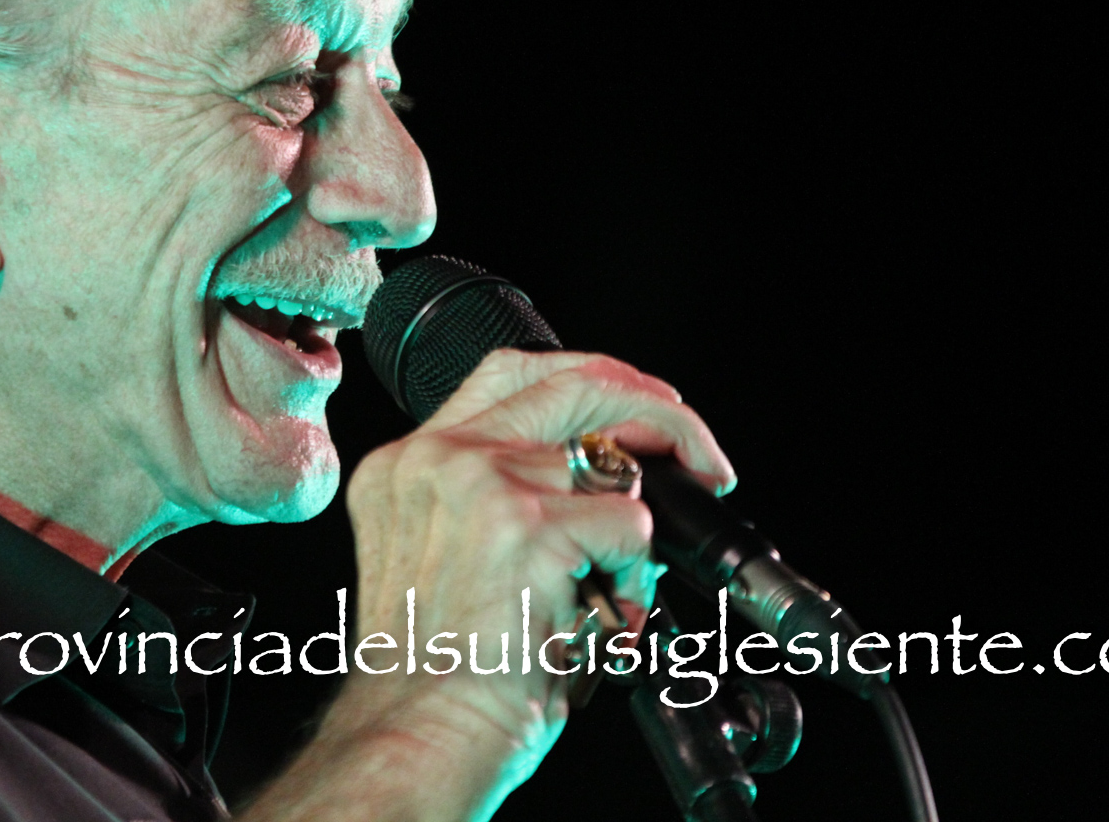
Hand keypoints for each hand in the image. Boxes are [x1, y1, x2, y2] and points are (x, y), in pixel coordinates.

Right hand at [242, 348, 733, 821]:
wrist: (420, 735)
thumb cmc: (443, 671)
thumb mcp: (451, 555)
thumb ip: (502, 493)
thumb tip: (608, 466)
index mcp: (409, 463)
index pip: (509, 373)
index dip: (589, 378)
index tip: (638, 406)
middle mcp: (437, 458)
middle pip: (572, 383)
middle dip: (658, 411)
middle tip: (699, 454)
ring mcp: (480, 483)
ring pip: (612, 468)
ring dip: (630, 537)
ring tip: (599, 597)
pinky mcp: (526, 525)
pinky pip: (629, 527)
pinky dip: (634, 581)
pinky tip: (596, 621)